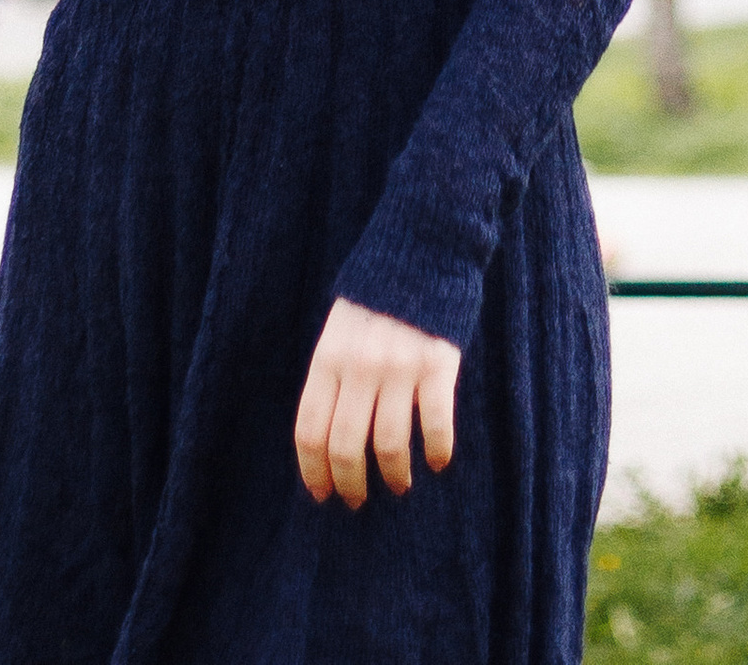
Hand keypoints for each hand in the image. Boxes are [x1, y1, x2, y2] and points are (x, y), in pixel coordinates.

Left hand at [293, 297, 457, 507]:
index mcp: (328, 357)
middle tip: (358, 501)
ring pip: (388, 444)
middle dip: (350, 484)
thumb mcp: (339, 328)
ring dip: (393, 476)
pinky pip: (435, 424)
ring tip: (399, 485)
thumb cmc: (376, 295)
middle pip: (345, 446)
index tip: (322, 495)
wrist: (422, 248)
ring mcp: (399, 366)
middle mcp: (359, 366)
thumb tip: (327, 438)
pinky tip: (436, 461)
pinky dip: (436, 451)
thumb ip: (332, 374)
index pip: (310, 431)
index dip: (313, 472)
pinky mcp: (437, 365)